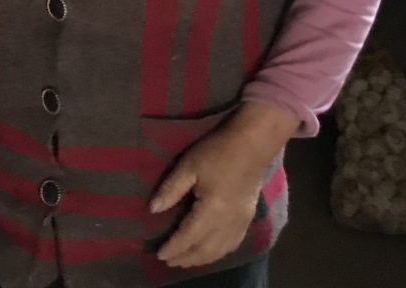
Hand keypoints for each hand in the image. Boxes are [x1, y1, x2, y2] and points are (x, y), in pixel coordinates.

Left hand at [149, 103, 296, 268]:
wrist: (252, 144)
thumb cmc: (217, 151)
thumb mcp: (189, 166)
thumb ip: (171, 189)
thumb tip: (152, 210)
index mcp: (212, 211)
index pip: (188, 236)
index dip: (173, 247)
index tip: (158, 254)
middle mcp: (227, 223)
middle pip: (204, 249)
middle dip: (185, 258)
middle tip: (168, 261)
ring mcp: (241, 223)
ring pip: (219, 251)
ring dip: (201, 259)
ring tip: (184, 261)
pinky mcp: (248, 219)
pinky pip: (232, 245)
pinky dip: (218, 253)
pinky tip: (210, 252)